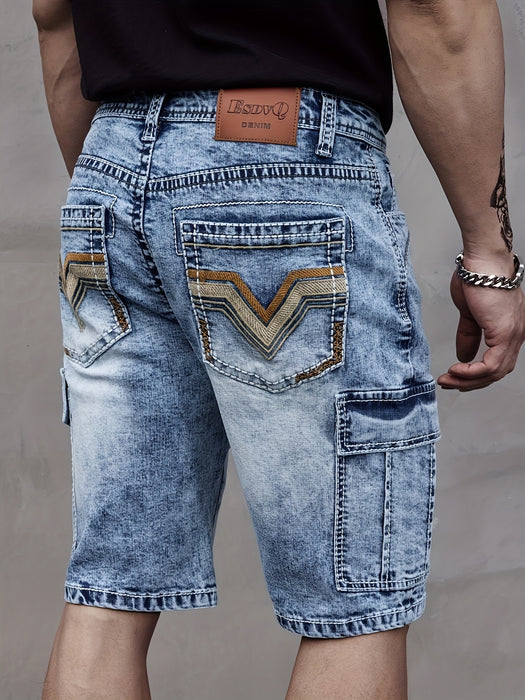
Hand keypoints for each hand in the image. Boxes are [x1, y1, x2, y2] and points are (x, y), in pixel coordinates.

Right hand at [437, 270, 524, 390]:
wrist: (482, 261)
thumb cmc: (477, 277)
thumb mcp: (469, 313)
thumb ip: (468, 335)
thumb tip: (463, 355)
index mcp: (509, 329)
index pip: (497, 363)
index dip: (475, 374)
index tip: (454, 376)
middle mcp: (516, 334)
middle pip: (497, 372)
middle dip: (470, 382)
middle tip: (448, 383)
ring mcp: (513, 334)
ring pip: (494, 372)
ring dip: (468, 380)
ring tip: (448, 379)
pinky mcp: (505, 333)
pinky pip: (490, 365)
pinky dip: (472, 372)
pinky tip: (456, 370)